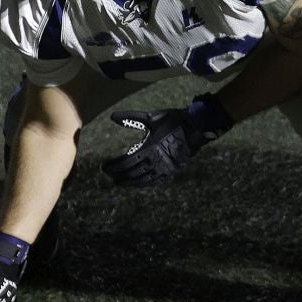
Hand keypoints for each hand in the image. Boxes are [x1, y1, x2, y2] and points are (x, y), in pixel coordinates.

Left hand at [103, 95, 234, 186]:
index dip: (113, 166)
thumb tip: (112, 116)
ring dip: (129, 182)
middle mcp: (157, 161)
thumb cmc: (172, 120)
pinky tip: (138, 183)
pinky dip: (144, 184)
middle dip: (118, 175)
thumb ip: (131, 118)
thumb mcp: (151, 117)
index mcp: (150, 148)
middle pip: (132, 173)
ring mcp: (165, 168)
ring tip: (119, 182)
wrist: (196, 127)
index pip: (126, 162)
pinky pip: (155, 182)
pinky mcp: (172, 171)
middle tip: (108, 175)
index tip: (104, 166)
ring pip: (143, 180)